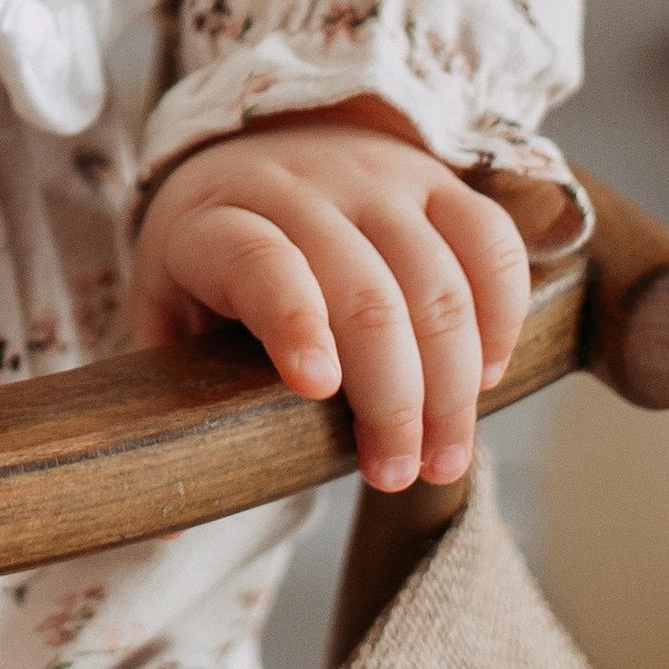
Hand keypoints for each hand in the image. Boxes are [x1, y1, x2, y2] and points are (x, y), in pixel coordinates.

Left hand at [130, 115, 530, 491]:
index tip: (317, 388)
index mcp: (216, 221)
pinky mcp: (436, 181)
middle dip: (392, 400)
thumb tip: (171, 525)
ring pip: (437, 280)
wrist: (257, 143)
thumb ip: (168, 393)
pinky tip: (484, 378)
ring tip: (441, 458)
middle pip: (366, 294)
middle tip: (394, 474)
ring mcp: (375, 179)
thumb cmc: (214, 252)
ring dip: (452, 384)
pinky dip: (501, 316)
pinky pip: (491, 242)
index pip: (259, 260)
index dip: (292, 319)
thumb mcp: (167, 304)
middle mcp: (300, 189)